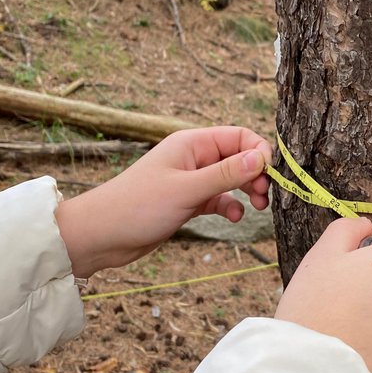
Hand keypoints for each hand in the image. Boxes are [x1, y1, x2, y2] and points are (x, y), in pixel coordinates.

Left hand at [55, 127, 271, 277]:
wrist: (101, 236)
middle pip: (238, 157)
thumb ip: (225, 174)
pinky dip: (230, 206)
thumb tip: (261, 157)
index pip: (238, 136)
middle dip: (256, 174)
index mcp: (191, 143)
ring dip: (247, 190)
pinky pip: (218, 198)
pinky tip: (234, 217)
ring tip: (257, 207)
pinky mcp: (186, 202)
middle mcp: (193, 158)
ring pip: (230, 179)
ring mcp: (190, 180)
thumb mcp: (186, 190)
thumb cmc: (137, 207)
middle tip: (265, 196)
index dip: (259, 152)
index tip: (270, 175)